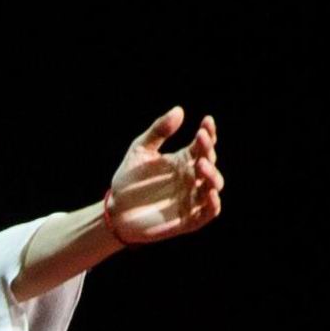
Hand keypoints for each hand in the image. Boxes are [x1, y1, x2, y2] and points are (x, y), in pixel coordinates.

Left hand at [104, 109, 222, 244]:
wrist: (115, 211)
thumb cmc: (128, 179)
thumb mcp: (140, 149)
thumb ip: (159, 131)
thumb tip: (179, 110)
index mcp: (184, 160)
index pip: (203, 144)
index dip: (208, 132)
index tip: (206, 121)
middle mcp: (192, 178)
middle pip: (210, 161)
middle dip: (208, 149)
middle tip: (200, 138)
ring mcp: (192, 198)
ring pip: (214, 185)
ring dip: (212, 174)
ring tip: (201, 163)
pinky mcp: (188, 220)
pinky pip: (208, 213)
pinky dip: (213, 204)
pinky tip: (210, 193)